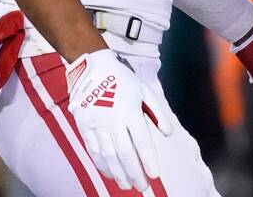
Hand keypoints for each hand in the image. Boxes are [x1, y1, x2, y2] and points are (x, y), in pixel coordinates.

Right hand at [65, 49, 173, 191]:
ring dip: (117, 173)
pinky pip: (93, 150)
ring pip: (108, 155)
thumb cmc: (123, 79)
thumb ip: (158, 112)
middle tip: (142, 187)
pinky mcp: (84, 126)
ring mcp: (96, 124)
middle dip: (134, 172)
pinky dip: (101, 164)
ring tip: (126, 185)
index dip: (148, 160)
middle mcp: (112, 119)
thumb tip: (168, 133)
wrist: (93, 68)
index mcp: (129, 110)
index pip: (141, 141)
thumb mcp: (145, 90)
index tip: (155, 175)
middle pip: (124, 153)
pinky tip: (110, 173)